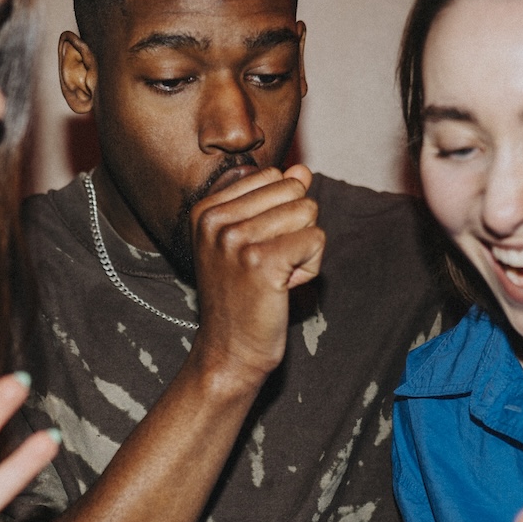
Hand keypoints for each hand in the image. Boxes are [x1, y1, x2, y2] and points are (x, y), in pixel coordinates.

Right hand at [189, 164, 324, 387]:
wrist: (229, 351)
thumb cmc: (243, 298)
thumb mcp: (251, 241)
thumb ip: (275, 200)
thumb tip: (302, 169)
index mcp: (207, 209)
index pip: (275, 177)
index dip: (281, 214)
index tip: (257, 251)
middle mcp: (215, 220)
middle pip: (293, 190)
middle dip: (296, 229)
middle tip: (270, 266)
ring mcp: (235, 240)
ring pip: (307, 212)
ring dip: (304, 249)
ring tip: (276, 277)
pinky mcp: (260, 262)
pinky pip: (315, 238)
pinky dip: (311, 266)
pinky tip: (285, 287)